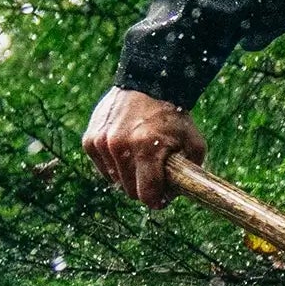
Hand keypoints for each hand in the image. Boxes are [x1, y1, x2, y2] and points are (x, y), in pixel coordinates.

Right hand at [83, 87, 205, 206]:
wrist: (148, 85)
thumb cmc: (174, 117)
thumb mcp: (194, 144)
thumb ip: (191, 173)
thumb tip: (177, 196)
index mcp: (146, 148)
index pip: (146, 195)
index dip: (158, 200)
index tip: (164, 197)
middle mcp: (119, 146)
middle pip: (130, 191)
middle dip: (145, 188)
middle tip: (156, 176)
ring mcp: (102, 142)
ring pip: (116, 181)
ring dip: (130, 176)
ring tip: (142, 159)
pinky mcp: (90, 139)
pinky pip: (103, 168)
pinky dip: (115, 166)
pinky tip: (127, 153)